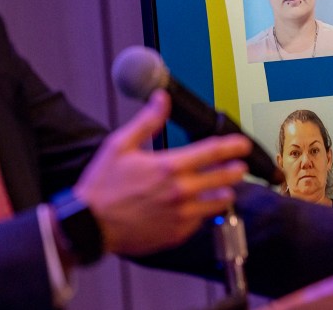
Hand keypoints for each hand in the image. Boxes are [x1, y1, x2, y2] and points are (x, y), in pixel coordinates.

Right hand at [73, 89, 250, 255]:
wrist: (90, 225)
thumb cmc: (102, 186)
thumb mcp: (120, 145)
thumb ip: (147, 121)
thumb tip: (161, 98)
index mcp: (168, 167)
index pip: (212, 152)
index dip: (233, 145)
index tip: (242, 143)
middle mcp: (180, 191)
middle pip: (224, 178)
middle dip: (236, 169)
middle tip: (240, 166)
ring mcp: (181, 215)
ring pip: (219, 202)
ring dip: (224, 192)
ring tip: (224, 187)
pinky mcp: (177, 234)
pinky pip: (201, 222)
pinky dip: (204, 213)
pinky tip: (198, 207)